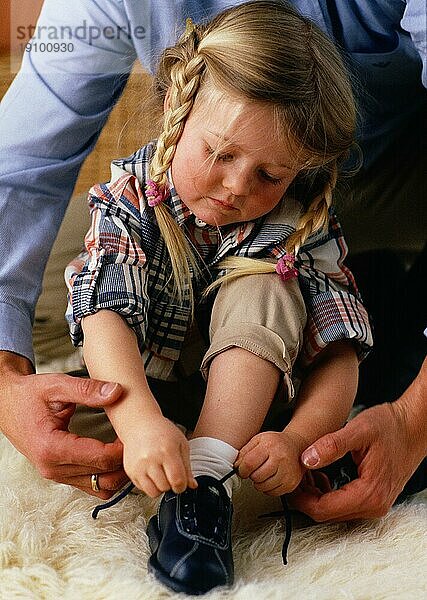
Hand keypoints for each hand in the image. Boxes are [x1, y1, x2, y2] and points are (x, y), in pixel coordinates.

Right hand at [0, 352, 126, 498]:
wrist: (6, 404)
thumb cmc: (28, 395)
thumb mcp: (57, 386)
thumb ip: (87, 389)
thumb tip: (116, 392)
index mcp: (51, 448)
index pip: (99, 459)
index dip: (122, 450)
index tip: (135, 435)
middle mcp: (52, 468)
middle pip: (103, 477)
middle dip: (124, 462)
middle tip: (137, 443)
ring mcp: (55, 474)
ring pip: (99, 488)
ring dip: (118, 473)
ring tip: (128, 451)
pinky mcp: (59, 475)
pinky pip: (90, 486)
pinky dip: (106, 476)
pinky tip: (115, 458)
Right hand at [121, 415, 197, 497]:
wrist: (140, 424)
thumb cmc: (161, 431)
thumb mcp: (181, 444)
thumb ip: (187, 467)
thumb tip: (192, 485)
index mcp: (167, 451)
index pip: (177, 481)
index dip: (183, 486)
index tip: (182, 483)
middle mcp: (151, 459)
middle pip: (165, 488)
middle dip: (171, 485)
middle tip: (171, 475)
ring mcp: (139, 466)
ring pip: (153, 492)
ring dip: (160, 488)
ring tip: (162, 476)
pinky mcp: (130, 471)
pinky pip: (142, 489)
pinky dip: (149, 485)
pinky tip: (152, 473)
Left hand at [235, 429, 307, 494]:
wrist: (296, 446)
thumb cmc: (276, 443)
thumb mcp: (258, 440)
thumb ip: (245, 452)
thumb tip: (236, 466)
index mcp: (269, 446)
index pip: (249, 463)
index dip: (242, 469)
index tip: (242, 469)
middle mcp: (280, 459)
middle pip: (256, 477)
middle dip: (251, 475)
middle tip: (254, 470)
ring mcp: (287, 472)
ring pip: (263, 487)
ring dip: (259, 483)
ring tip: (263, 473)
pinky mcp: (291, 483)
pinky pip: (272, 493)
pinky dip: (268, 488)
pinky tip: (270, 478)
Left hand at [290, 402, 425, 520]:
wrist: (415, 426)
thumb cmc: (391, 426)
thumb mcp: (358, 429)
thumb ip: (332, 445)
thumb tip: (307, 459)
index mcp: (369, 494)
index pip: (323, 510)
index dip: (300, 498)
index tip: (288, 481)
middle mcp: (373, 506)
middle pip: (327, 514)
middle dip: (306, 497)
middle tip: (294, 474)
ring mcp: (375, 504)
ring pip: (334, 510)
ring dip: (315, 495)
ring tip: (305, 471)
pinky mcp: (373, 498)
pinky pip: (344, 504)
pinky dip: (327, 493)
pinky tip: (320, 474)